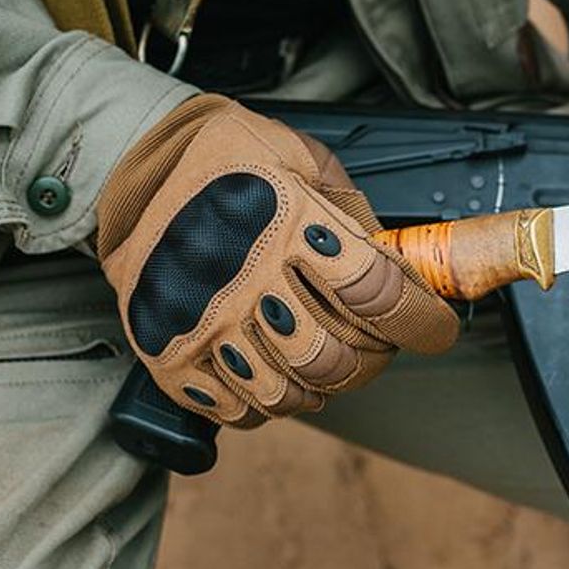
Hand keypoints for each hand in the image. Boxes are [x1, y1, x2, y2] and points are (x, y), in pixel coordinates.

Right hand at [97, 95, 458, 425]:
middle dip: (373, 359)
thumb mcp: (303, 158)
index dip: (423, 322)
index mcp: (292, 224)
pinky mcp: (168, 352)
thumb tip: (396, 267)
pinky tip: (269, 368)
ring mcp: (204, 321)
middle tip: (373, 343)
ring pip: (288, 394)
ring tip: (319, 358)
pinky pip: (234, 410)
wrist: (131, 164)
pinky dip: (264, 402)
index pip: (380, 296)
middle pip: (337, 358)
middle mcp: (248, 278)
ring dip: (319, 385)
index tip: (436, 329)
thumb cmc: (226, 158)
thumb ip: (353, 213)